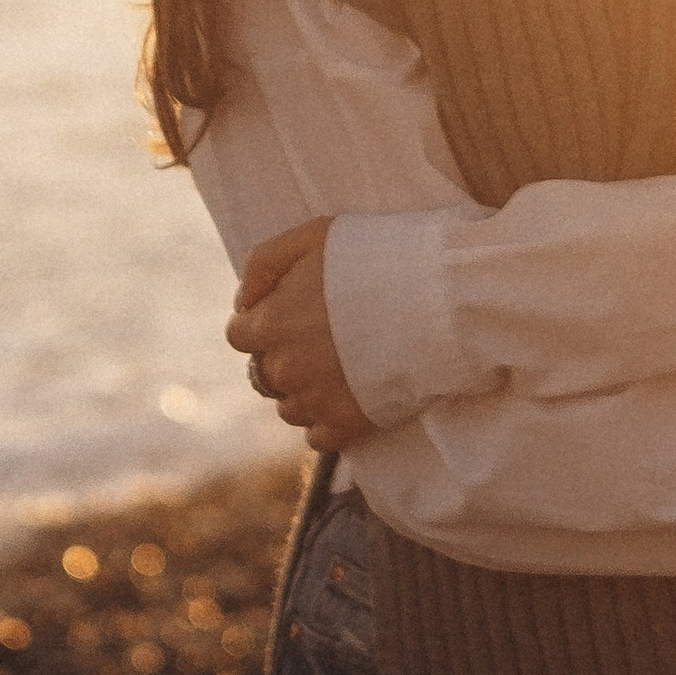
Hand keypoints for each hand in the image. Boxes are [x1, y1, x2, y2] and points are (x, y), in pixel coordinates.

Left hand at [226, 216, 376, 456]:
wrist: (437, 299)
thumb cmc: (376, 258)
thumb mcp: (312, 236)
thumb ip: (263, 264)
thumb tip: (242, 301)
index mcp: (271, 323)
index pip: (238, 335)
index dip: (263, 323)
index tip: (290, 315)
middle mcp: (285, 368)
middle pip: (264, 374)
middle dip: (285, 357)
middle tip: (324, 339)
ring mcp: (314, 401)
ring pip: (289, 407)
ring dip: (306, 391)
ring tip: (343, 367)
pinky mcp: (346, 426)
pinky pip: (317, 437)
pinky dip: (329, 420)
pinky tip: (353, 395)